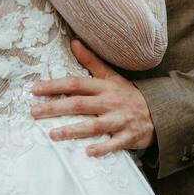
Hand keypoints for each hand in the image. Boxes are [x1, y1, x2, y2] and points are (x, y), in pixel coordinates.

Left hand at [29, 39, 155, 155]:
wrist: (159, 111)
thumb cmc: (128, 94)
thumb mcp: (111, 76)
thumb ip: (91, 61)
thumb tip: (73, 42)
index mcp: (104, 87)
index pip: (75, 83)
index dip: (55, 86)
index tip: (35, 89)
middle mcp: (110, 102)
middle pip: (80, 104)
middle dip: (56, 108)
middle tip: (34, 112)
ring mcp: (119, 120)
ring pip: (94, 125)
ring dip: (73, 130)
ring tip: (53, 134)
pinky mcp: (128, 136)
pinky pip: (114, 144)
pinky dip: (102, 148)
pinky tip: (88, 152)